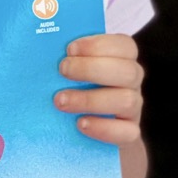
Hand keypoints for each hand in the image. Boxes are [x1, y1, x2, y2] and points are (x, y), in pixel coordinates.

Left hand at [54, 33, 143, 147]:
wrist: (79, 123)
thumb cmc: (70, 84)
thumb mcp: (69, 65)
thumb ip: (63, 54)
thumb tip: (44, 45)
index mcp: (122, 59)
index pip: (125, 46)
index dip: (99, 45)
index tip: (69, 49)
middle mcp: (131, 82)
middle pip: (129, 71)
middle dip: (92, 69)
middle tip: (62, 70)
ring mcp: (133, 108)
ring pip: (128, 101)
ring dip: (90, 100)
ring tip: (61, 101)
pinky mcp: (129, 133)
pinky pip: (128, 132)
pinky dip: (103, 128)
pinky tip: (80, 124)